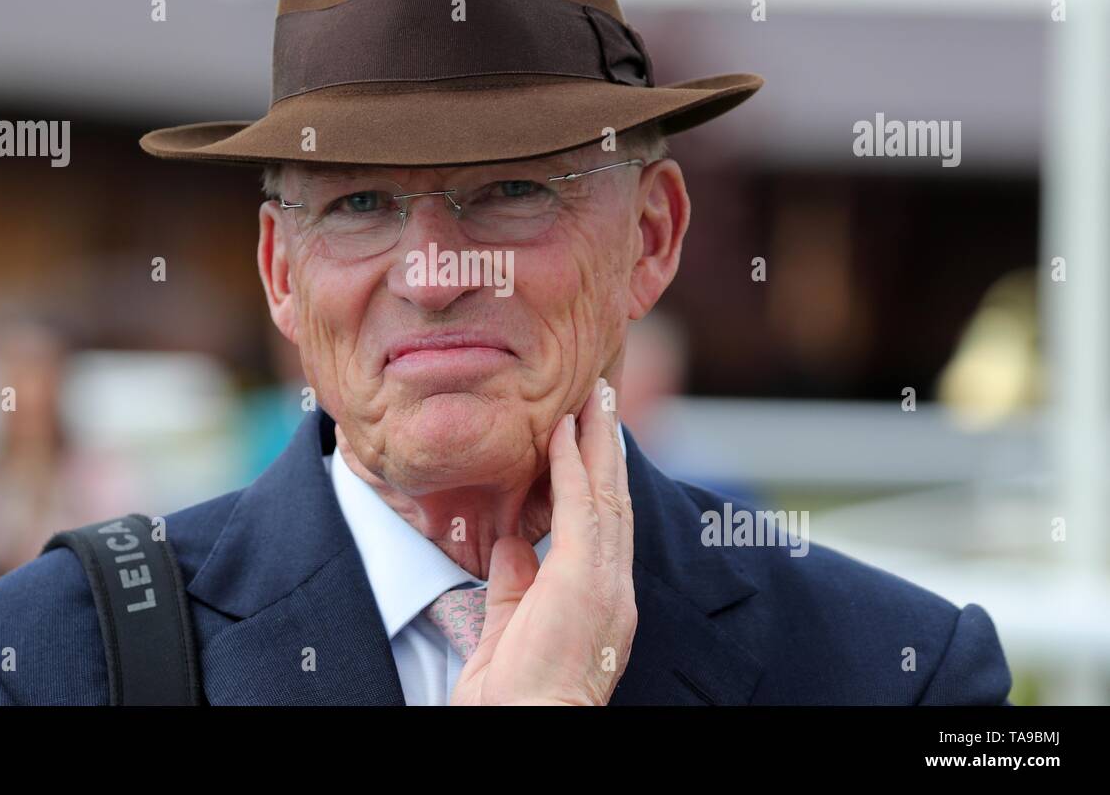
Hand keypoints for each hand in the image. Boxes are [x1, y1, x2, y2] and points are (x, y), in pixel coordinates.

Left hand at [450, 376, 636, 704]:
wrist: (530, 728)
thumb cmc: (517, 696)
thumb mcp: (511, 628)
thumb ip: (515, 585)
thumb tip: (511, 544)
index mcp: (601, 599)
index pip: (603, 524)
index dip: (599, 477)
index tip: (591, 437)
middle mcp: (613, 587)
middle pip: (615, 500)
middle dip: (609, 447)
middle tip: (603, 399)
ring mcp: (604, 582)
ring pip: (606, 494)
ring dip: (598, 442)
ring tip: (593, 398)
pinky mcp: (584, 579)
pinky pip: (582, 508)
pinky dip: (573, 466)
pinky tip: (564, 433)